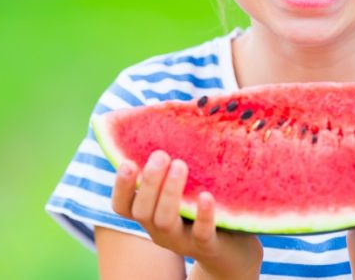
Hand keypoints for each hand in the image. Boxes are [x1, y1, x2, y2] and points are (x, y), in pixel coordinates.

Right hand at [111, 150, 262, 279]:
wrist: (235, 246)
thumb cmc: (202, 205)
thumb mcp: (184, 186)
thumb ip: (171, 161)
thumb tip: (167, 109)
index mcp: (150, 213)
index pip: (122, 206)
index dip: (120, 186)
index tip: (127, 162)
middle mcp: (159, 229)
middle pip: (142, 211)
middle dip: (149, 182)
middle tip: (160, 155)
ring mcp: (181, 240)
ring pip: (164, 221)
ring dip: (169, 193)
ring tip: (180, 165)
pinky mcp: (207, 245)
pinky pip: (201, 234)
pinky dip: (202, 215)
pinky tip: (206, 196)